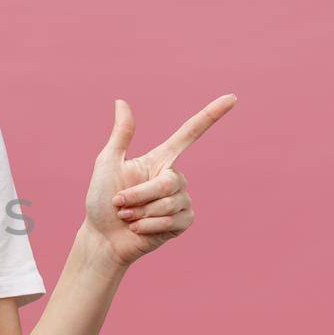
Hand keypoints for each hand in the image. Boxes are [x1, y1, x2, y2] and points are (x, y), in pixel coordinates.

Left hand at [82, 94, 236, 268]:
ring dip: (140, 212)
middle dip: (138, 195)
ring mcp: (181, 200)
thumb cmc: (101, 200)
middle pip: (167, 182)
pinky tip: (139, 228)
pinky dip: (149, 226)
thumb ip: (121, 136)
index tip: (232, 97)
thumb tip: (121, 101)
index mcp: (160, 160)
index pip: (190, 133)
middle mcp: (174, 177)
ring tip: (128, 217)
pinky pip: (172, 220)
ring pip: (168, 203)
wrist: (103, 236)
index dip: (211, 115)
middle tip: (119, 203)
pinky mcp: (184, 221)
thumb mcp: (107, 164)